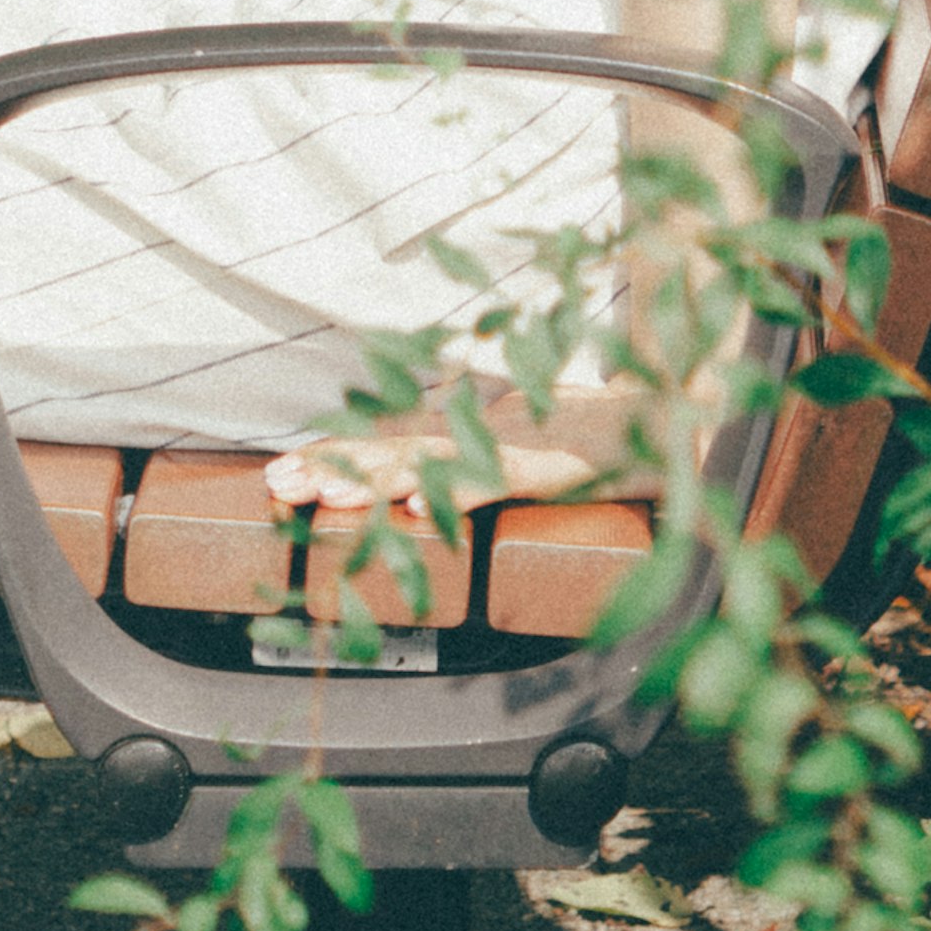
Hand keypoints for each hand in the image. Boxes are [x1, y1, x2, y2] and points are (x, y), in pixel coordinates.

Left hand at [262, 391, 635, 518]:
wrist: (651, 420)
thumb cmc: (577, 440)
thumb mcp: (509, 456)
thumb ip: (464, 466)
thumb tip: (411, 495)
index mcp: (459, 435)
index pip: (383, 446)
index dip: (332, 457)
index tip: (280, 473)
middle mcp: (471, 437)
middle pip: (390, 452)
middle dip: (331, 468)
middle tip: (279, 485)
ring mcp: (501, 450)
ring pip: (427, 464)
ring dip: (373, 479)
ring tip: (327, 494)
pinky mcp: (538, 466)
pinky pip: (488, 482)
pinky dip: (452, 495)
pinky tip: (417, 511)